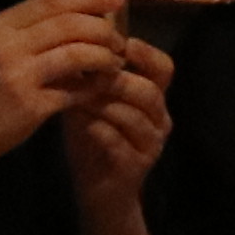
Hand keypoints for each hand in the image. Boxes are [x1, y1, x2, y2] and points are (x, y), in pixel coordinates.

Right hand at [0, 0, 131, 172]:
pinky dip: (95, 87)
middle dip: (102, 29)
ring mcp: (19, 76)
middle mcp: (8, 46)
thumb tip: (73, 16)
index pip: (52, 0)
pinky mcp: (32, 106)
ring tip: (114, 62)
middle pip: (69, 24)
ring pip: (77, 54)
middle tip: (119, 38)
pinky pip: (75, 90)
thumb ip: (25, 31)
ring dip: (104, 56)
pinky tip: (103, 87)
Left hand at [61, 29, 174, 205]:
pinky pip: (121, 144)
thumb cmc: (93, 142)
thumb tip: (71, 41)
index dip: (145, 53)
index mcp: (151, 100)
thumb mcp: (89, 104)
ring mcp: (151, 145)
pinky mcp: (136, 168)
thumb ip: (86, 79)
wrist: (98, 193)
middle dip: (118, 80)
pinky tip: (84, 125)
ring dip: (105, 104)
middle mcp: (158, 120)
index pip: (163, 68)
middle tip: (89, 74)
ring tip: (78, 98)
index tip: (118, 43)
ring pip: (135, 117)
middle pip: (150, 91)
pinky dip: (102, 131)